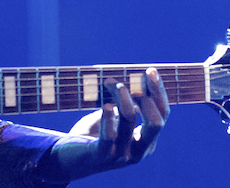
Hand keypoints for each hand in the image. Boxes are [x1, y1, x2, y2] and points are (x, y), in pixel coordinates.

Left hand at [41, 68, 169, 181]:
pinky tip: (105, 105)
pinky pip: (109, 136)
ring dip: (122, 96)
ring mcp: (120, 156)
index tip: (150, 71)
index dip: (158, 91)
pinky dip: (108, 117)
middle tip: (140, 76)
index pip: (162, 114)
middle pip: (156, 122)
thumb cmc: (91, 135)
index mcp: (146, 142)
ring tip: (112, 83)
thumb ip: (126, 105)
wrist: (67, 159)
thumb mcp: (113, 118)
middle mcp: (138, 151)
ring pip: (129, 119)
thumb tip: (138, 80)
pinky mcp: (101, 156)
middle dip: (151, 94)